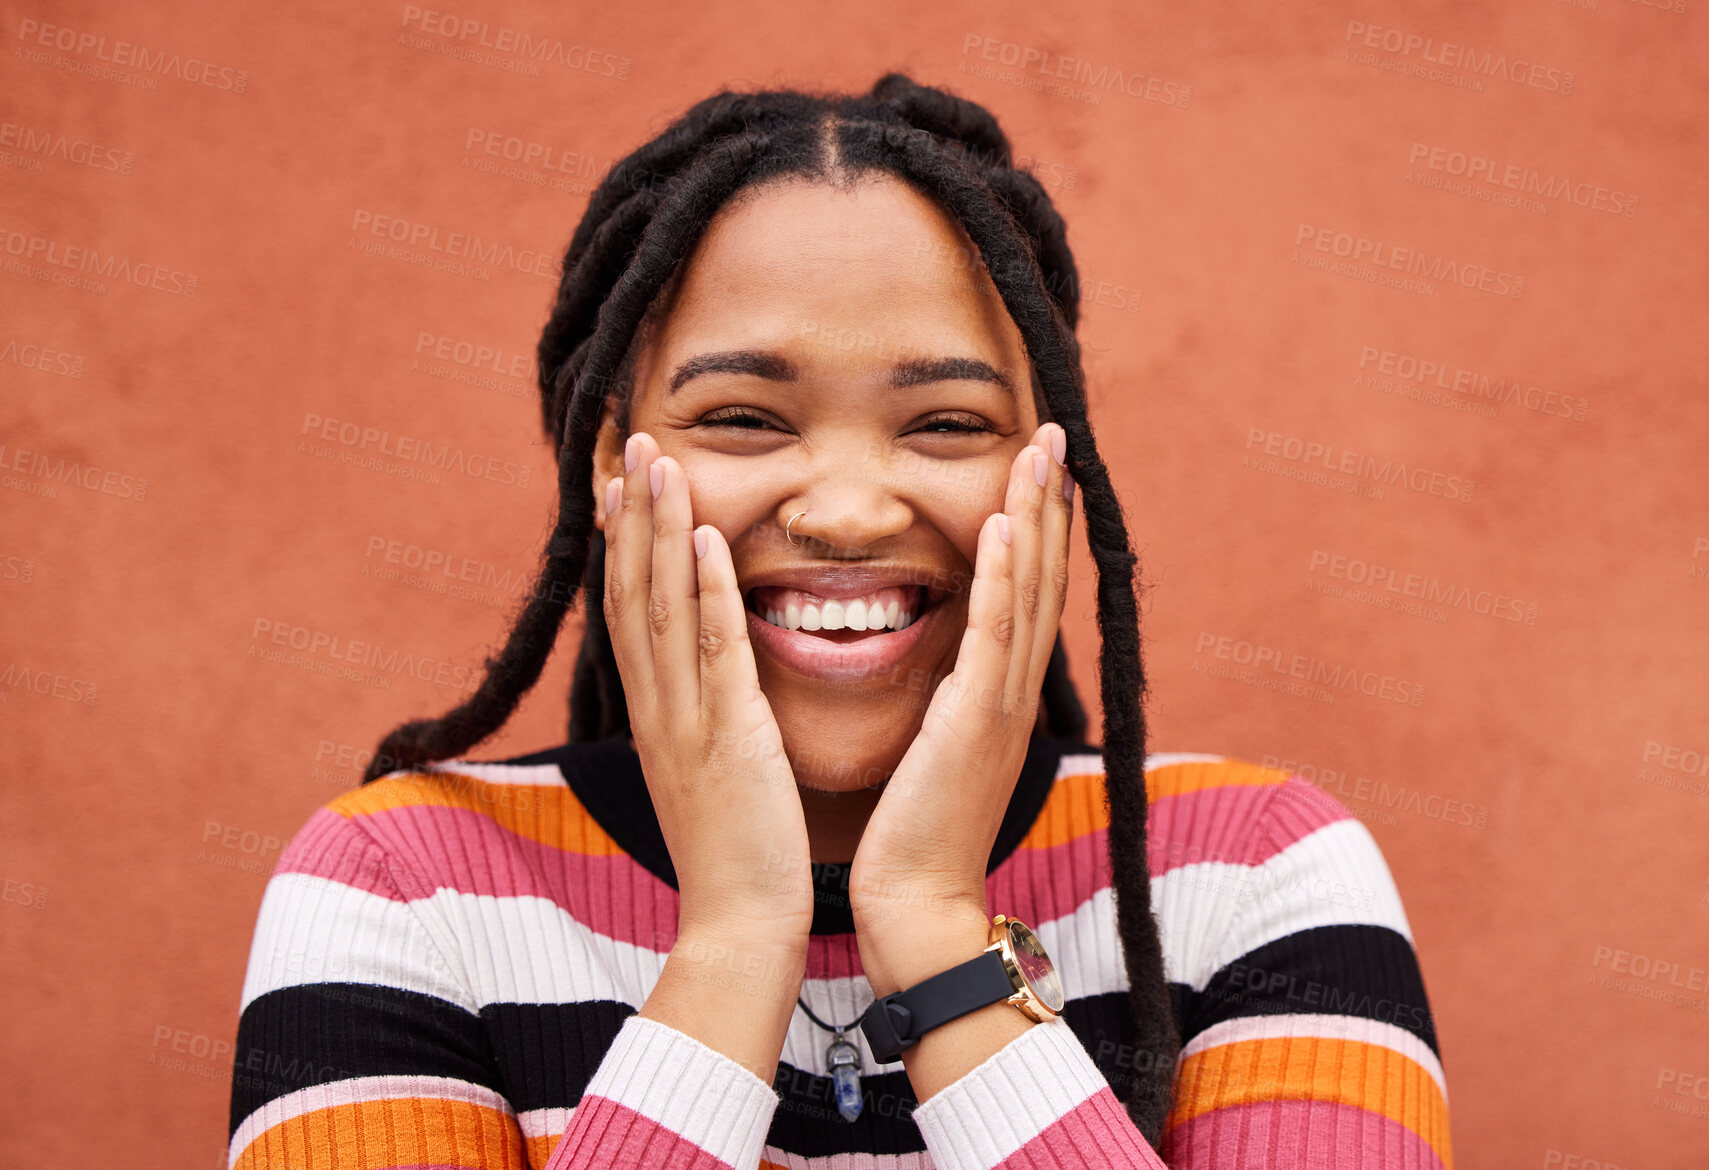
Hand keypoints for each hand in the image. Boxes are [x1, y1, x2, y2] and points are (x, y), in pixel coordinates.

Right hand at [602, 432, 815, 951]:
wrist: (742, 924)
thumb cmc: (739, 850)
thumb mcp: (710, 768)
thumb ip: (704, 713)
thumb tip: (708, 671)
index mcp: (656, 713)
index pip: (629, 609)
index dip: (624, 541)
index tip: (622, 481)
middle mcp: (659, 707)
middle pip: (634, 592)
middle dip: (633, 513)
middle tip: (632, 442)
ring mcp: (686, 720)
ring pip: (663, 607)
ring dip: (661, 530)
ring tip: (662, 462)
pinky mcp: (728, 737)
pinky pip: (713, 652)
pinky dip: (706, 592)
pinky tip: (707, 539)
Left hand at [849, 422, 1073, 994]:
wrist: (915, 909)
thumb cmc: (914, 838)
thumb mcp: (932, 752)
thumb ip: (942, 702)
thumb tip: (939, 668)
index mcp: (996, 697)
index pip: (1023, 594)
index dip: (1034, 528)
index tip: (1036, 469)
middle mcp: (1010, 692)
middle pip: (1040, 578)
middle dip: (1048, 503)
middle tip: (1053, 434)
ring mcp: (1000, 706)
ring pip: (1029, 593)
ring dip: (1036, 517)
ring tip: (1041, 451)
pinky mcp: (975, 724)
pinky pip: (995, 636)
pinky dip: (1005, 578)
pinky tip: (1006, 524)